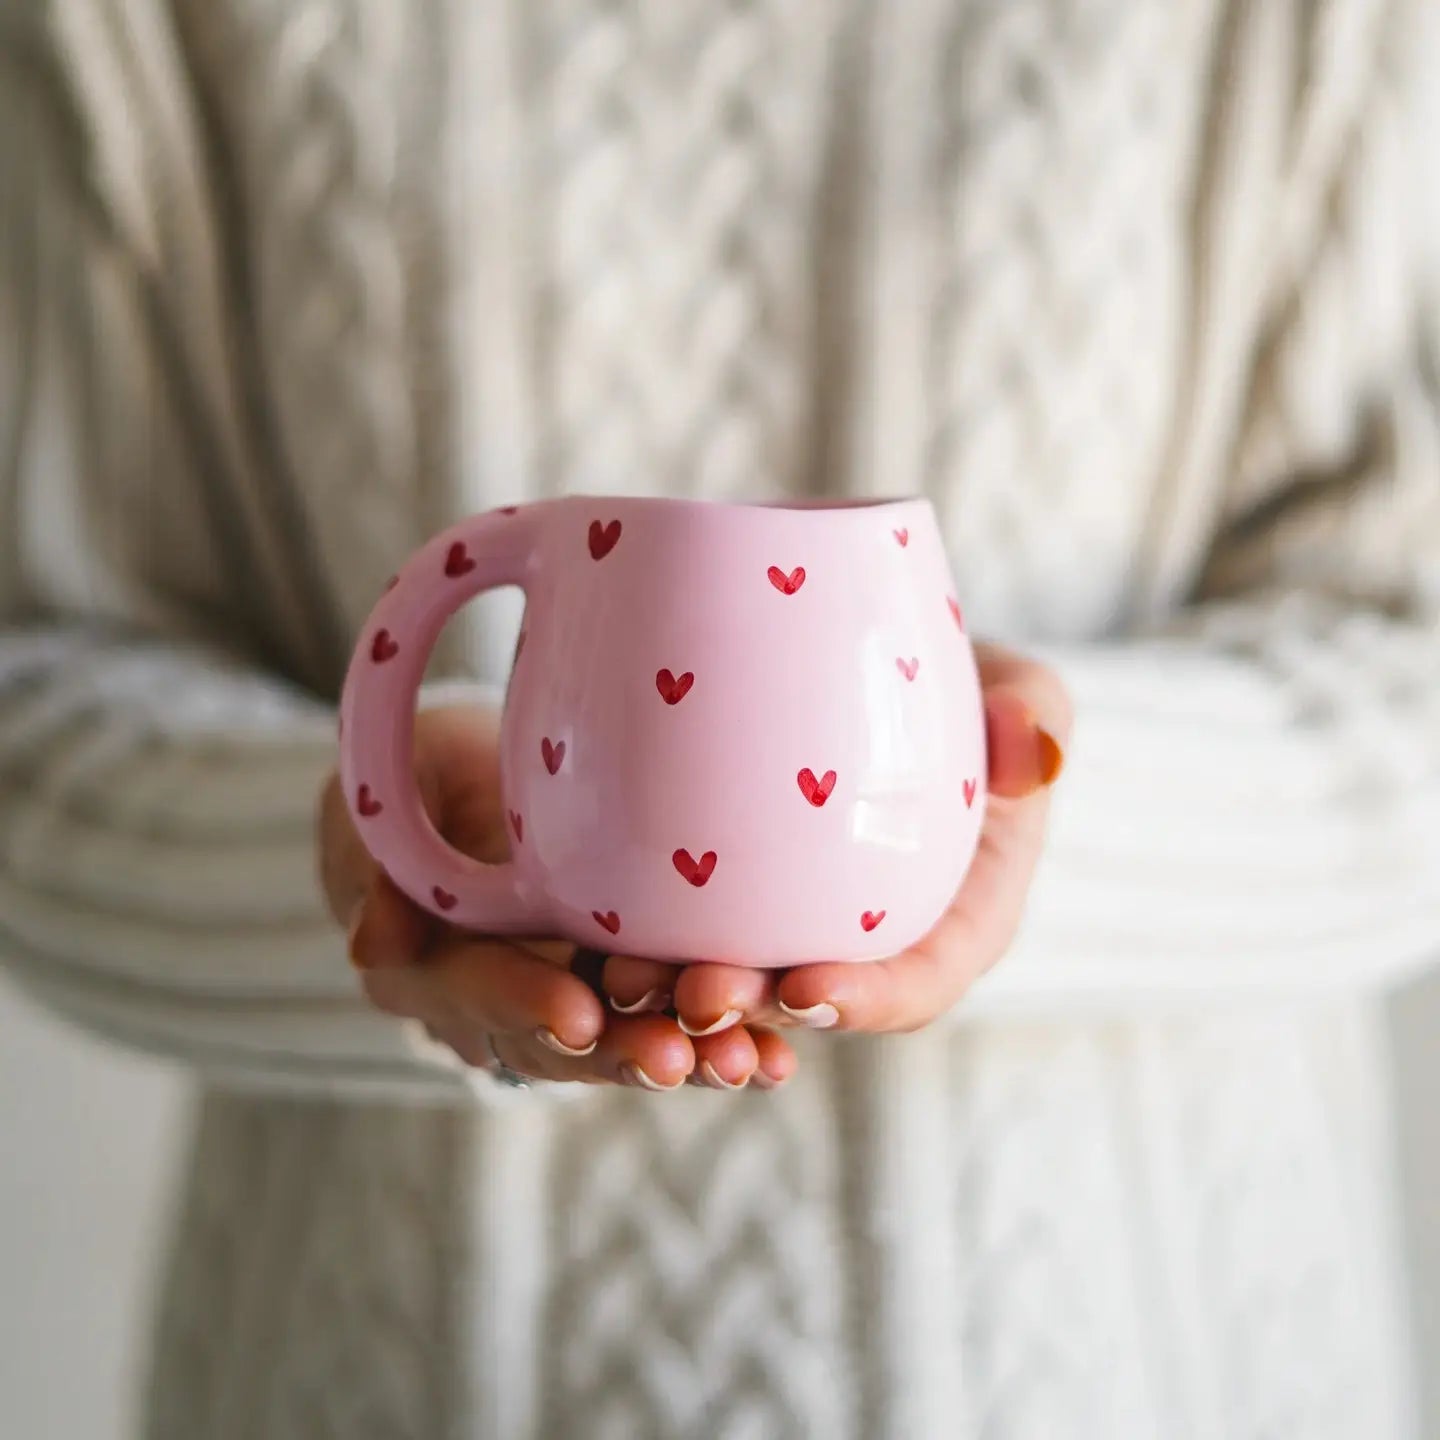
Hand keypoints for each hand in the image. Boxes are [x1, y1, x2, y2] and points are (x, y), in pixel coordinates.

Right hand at [318, 704, 797, 1089]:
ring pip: (622, 1039)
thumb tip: (372, 947)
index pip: (474, 989)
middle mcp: (502, 1000)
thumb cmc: (420, 778)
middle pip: (560, 1040)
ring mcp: (568, 992)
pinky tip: (778, 1053)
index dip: (521, 1004)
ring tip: (749, 1063)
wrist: (462, 787)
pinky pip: (669, 1016)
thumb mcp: (388, 802)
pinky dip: (722, 1036)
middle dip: (620, 1050)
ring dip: (686, 1055)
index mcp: (433, 963)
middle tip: (678, 1058)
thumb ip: (379, 868)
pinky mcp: (623, 980)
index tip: (576, 1015)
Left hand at [602, 643, 1069, 1036]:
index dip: (867, 999)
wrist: (877, 673)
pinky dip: (637, 939)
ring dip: (674, 993)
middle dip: (751, 1010)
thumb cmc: (966, 691)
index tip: (807, 987)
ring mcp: (794, 923)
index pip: (917, 983)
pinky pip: (680, 927)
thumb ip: (1034, 714)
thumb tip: (1036, 757)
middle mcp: (867, 941)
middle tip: (691, 993)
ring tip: (620, 976)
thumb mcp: (1019, 689)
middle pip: (808, 995)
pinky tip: (588, 930)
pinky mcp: (729, 893)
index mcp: (951, 921)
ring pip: (733, 975)